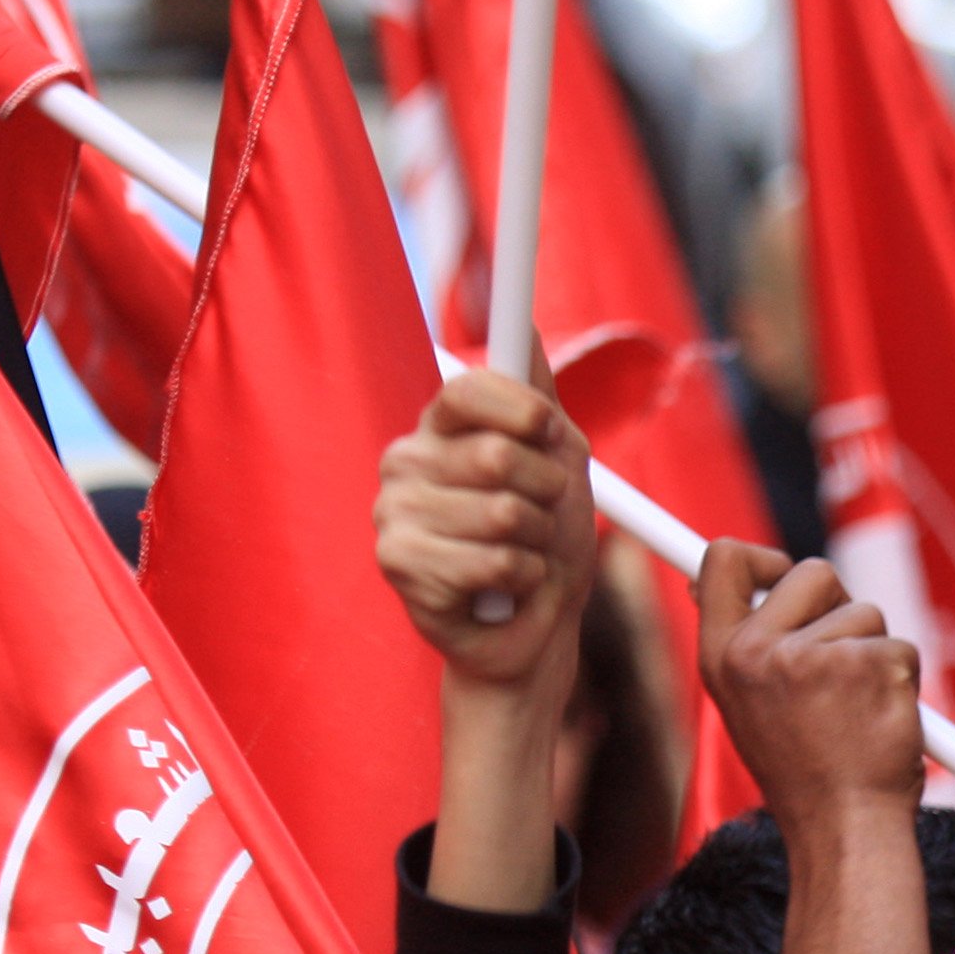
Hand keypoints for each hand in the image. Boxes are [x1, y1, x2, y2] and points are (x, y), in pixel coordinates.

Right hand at [375, 366, 597, 694]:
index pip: (468, 389)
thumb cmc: (545, 544)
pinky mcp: (398, 562)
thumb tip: (521, 322)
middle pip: (498, 454)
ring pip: (502, 513)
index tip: (547, 427)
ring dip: (537, 543)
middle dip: (547, 493)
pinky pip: (492, 560)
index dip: (518, 408)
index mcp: (443, 429)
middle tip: (540, 518)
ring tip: (521, 557)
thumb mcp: (559, 460)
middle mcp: (409, 461)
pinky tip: (505, 589)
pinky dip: (522, 578)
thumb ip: (538, 396)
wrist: (535, 631)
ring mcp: (395, 511)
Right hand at [694, 542, 924, 843]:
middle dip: (837, 608)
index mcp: (722, 658)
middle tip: (839, 672)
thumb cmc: (803, 774)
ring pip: (865, 612)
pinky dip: (903, 681)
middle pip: (812, 572)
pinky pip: (900, 647)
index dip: (761, 557)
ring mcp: (816, 656)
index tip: (782, 575)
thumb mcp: (747, 704)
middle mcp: (759, 652)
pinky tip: (883, 722)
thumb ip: (743, 643)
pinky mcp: (870, 665)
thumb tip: (709, 576)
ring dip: (873, 654)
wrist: (843, 831)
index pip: (724, 560)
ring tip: (857, 712)